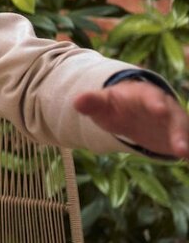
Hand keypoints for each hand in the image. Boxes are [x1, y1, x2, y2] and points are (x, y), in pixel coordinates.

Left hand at [74, 79, 188, 159]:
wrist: (129, 112)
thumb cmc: (115, 105)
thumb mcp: (102, 104)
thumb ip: (91, 102)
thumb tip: (76, 101)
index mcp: (144, 94)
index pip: (150, 96)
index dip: (155, 102)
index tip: (159, 109)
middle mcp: (164, 106)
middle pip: (174, 116)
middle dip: (178, 130)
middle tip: (180, 147)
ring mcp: (173, 122)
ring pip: (183, 130)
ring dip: (185, 141)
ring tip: (184, 154)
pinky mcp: (177, 137)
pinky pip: (186, 142)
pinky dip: (187, 149)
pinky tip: (188, 159)